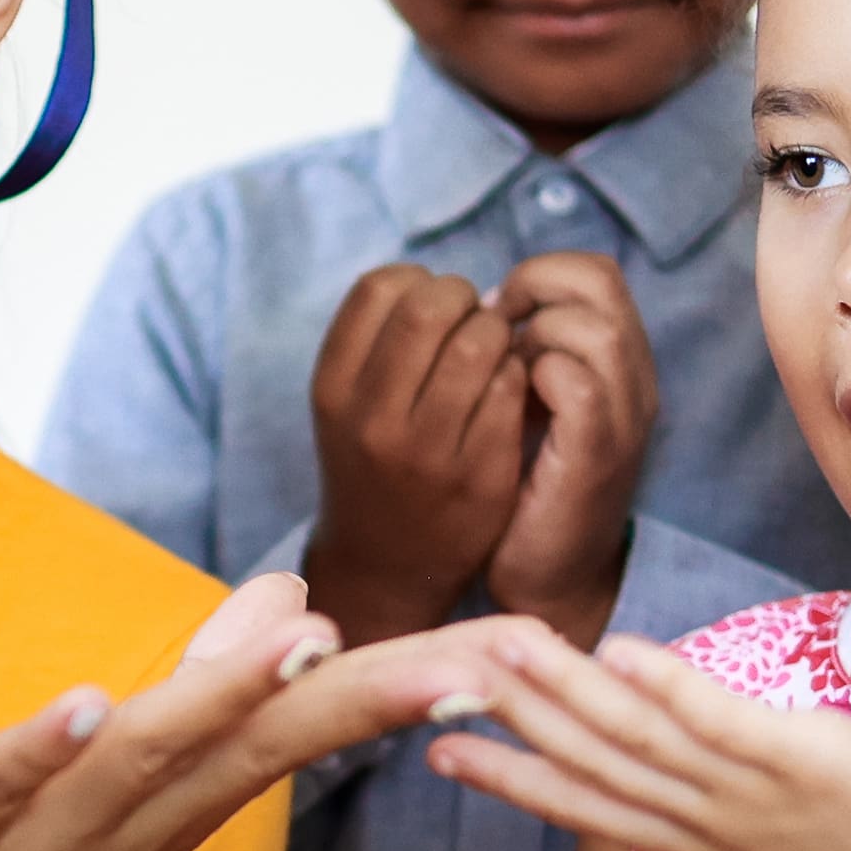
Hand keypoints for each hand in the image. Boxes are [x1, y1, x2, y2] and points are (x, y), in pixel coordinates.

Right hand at [302, 265, 524, 644]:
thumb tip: (433, 281)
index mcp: (334, 390)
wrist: (385, 569)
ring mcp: (429, 452)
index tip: (429, 307)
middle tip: (471, 321)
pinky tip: (507, 391)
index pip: (380, 287)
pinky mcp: (482, 477)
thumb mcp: (345, 404)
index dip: (417, 281)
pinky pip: (512, 390)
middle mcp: (374, 420)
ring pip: (481, 342)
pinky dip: (517, 375)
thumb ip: (374, 340)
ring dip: (497, 334)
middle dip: (464, 298)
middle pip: (432, 307)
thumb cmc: (371, 464)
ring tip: (493, 354)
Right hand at [431, 625, 850, 850]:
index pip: (586, 807)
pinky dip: (664, 686)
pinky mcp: (797, 760)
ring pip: (635, 738)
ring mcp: (747, 793)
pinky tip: (615, 651)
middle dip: (513, 721)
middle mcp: (704, 825)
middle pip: (590, 766)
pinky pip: (718, 721)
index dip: (511, 778)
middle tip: (442, 677)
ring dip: (565, 690)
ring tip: (506, 646)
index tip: (440, 751)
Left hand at [487, 250, 661, 638]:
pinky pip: (577, 385)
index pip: (596, 273)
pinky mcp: (597, 458)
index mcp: (620, 364)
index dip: (540, 274)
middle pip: (600, 282)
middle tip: (490, 326)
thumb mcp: (530, 408)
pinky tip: (506, 400)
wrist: (547, 581)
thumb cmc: (526, 491)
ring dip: (532, 334)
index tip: (492, 312)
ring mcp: (622, 420)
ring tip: (500, 367)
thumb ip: (527, 354)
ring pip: (594, 328)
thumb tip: (483, 304)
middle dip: (533, 287)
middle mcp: (634, 383)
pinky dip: (534, 376)